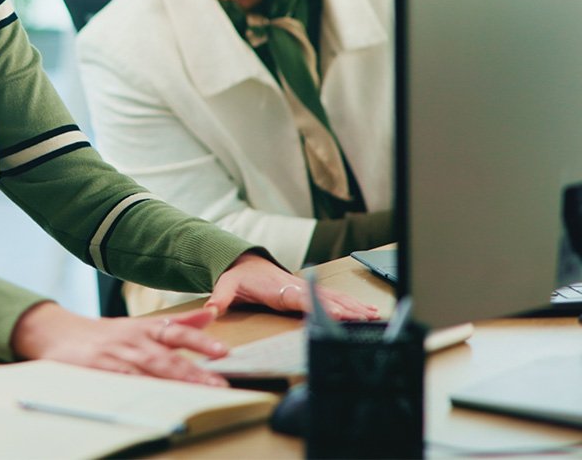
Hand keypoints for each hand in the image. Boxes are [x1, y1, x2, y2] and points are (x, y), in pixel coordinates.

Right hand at [11, 302, 229, 386]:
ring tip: (197, 391)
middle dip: (195, 370)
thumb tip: (212, 313)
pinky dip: (141, 387)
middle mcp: (134, 340)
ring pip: (150, 369)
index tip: (224, 351)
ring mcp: (118, 356)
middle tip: (219, 382)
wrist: (59, 333)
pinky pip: (125, 381)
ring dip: (175, 381)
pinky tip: (156, 396)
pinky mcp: (100, 369)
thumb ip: (179, 321)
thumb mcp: (143, 323)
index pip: (177, 331)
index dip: (200, 340)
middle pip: (168, 355)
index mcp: (146, 328)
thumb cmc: (106, 333)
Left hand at [206, 252, 379, 319]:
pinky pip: (333, 297)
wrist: (243, 262)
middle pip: (324, 299)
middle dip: (346, 309)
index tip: (336, 313)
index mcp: (278, 289)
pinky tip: (368, 311)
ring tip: (374, 317)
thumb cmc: (237, 275)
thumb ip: (219, 298)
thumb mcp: (225, 284)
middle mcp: (295, 287)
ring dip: (354, 307)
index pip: (301, 298)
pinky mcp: (309, 291)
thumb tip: (210, 309)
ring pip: (333, 298)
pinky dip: (351, 304)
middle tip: (366, 320)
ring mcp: (304, 288)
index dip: (319, 306)